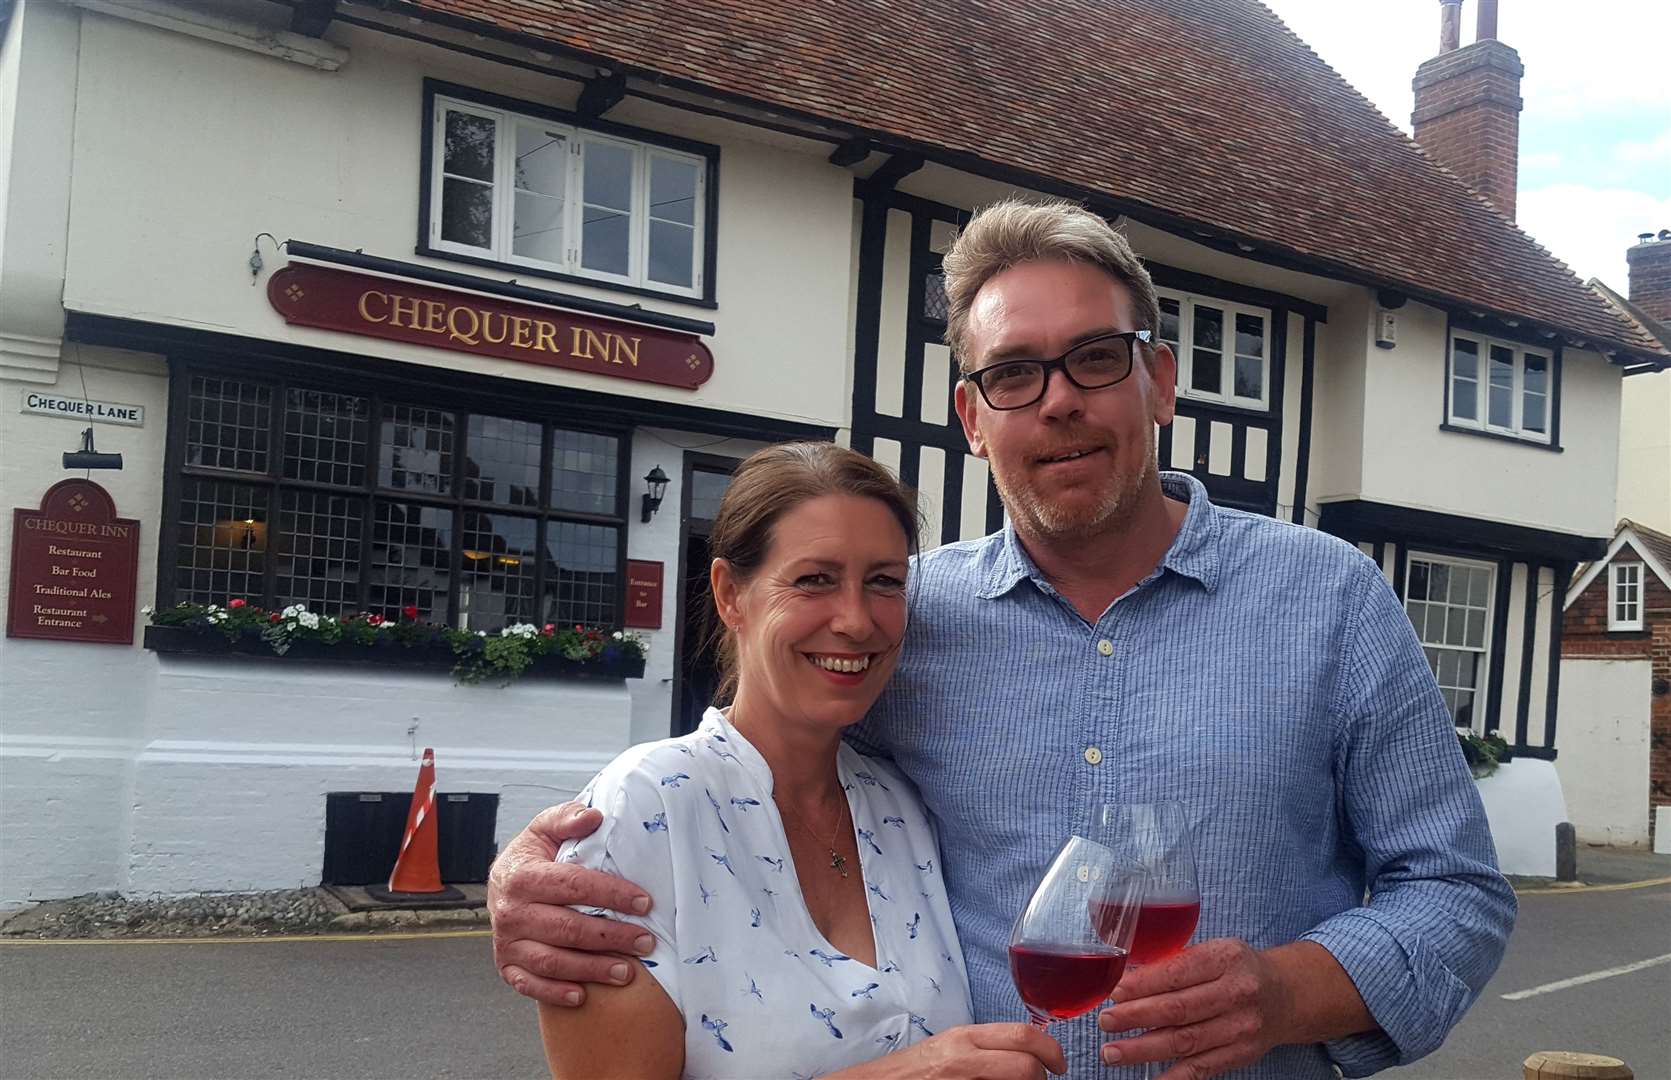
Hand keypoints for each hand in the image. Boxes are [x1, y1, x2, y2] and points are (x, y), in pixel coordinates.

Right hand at [488, 802, 656, 1006]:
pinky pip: (529, 984)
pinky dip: (555, 993)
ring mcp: (506, 942)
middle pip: (566, 928)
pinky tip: (582, 995)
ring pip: (552, 961)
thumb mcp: (544, 830)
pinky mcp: (506, 966)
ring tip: (627, 972)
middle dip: (610, 936)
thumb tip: (594, 815)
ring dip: (592, 969)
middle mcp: (510, 911)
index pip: (573, 885)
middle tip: (645, 941)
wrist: (500, 884)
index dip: (611, 894)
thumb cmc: (532, 858)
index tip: (644, 902)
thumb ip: (567, 818)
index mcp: (521, 876)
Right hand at [830, 1024, 1066, 1078]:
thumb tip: (1026, 1058)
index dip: (1051, 1050)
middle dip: (1046, 1075)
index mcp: (965, 1037)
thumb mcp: (950, 1049)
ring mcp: (960, 1078)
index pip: (1023, 1035)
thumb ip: (984, 1049)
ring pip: (1017, 1079)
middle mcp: (964, 1055)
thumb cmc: (912, 1072)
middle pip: (1027, 1063)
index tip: (1059, 1065)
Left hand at [1096, 939, 1288, 1079]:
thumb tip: (1126, 978)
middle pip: (1178, 1009)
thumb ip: (1176, 961)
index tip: (1114, 992)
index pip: (1177, 973)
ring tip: (1113, 1052)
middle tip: (1106, 1021)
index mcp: (1225, 958)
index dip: (1142, 985)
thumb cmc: (1238, 969)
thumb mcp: (1214, 951)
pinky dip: (1174, 1077)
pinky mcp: (1240, 1054)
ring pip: (1185, 1042)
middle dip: (1136, 1016)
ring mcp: (1240, 1027)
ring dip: (1143, 1049)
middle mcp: (1236, 993)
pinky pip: (1201, 1068)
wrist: (1285, 995)